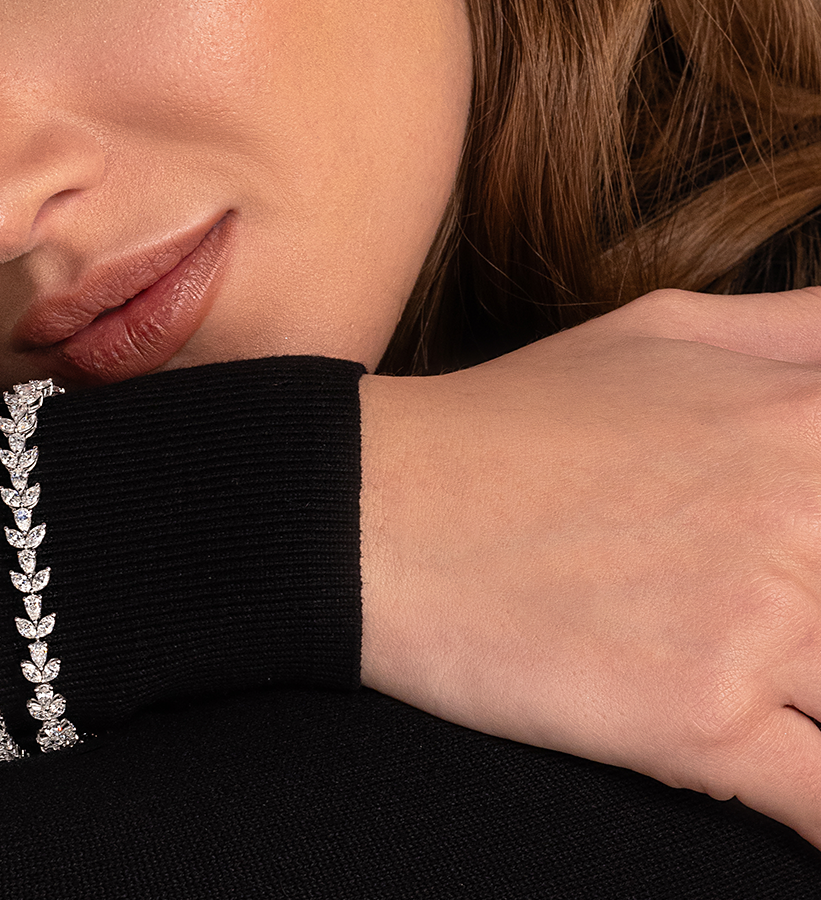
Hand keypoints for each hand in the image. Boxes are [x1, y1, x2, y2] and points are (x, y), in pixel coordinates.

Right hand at [360, 287, 820, 846]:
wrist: (370, 513)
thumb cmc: (506, 424)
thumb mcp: (658, 330)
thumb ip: (803, 330)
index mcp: (803, 419)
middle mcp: (799, 515)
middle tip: (802, 633)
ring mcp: (752, 623)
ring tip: (794, 694)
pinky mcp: (694, 720)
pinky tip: (807, 816)